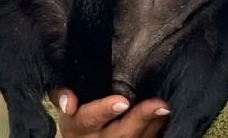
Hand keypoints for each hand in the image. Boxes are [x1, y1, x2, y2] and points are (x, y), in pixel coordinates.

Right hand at [49, 89, 170, 137]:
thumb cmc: (76, 114)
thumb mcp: (66, 105)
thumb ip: (62, 94)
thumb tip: (68, 102)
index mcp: (76, 128)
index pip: (88, 120)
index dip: (104, 111)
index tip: (123, 101)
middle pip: (120, 134)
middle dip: (140, 119)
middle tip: (159, 104)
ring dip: (153, 125)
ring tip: (165, 107)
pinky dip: (156, 130)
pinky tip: (165, 117)